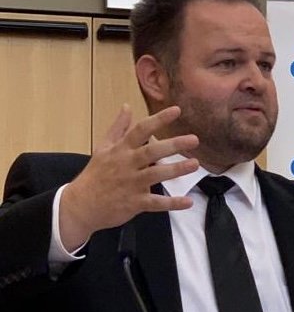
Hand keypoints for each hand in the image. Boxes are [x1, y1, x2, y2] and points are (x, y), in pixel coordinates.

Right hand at [60, 105, 198, 251]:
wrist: (81, 205)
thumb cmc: (95, 175)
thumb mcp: (103, 148)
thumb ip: (118, 128)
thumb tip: (127, 106)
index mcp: (121, 149)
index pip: (141, 130)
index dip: (159, 120)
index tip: (177, 110)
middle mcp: (127, 164)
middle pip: (152, 151)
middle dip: (173, 145)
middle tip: (194, 140)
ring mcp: (131, 184)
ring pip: (156, 175)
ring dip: (176, 170)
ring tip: (195, 164)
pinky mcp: (135, 203)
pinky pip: (156, 203)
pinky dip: (172, 203)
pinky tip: (188, 202)